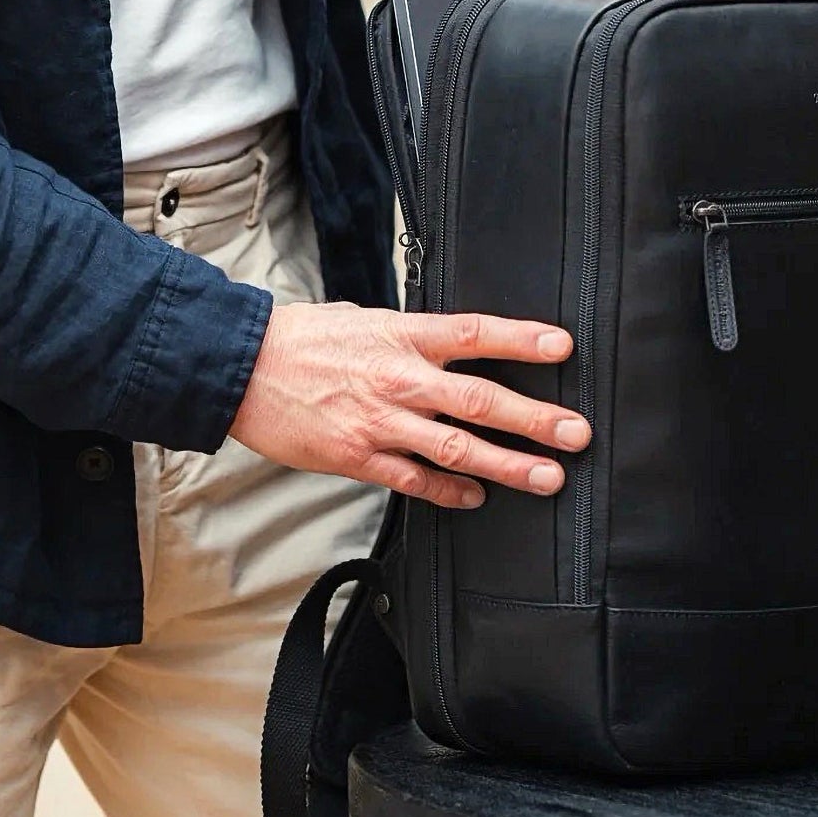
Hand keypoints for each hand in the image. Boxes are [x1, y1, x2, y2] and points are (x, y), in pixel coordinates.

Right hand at [229, 303, 589, 507]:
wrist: (241, 367)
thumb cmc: (305, 338)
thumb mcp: (369, 319)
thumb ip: (416, 336)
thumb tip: (457, 341)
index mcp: (404, 335)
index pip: (474, 332)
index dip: (521, 339)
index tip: (562, 346)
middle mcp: (399, 379)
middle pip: (480, 399)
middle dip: (535, 419)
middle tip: (576, 433)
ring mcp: (380, 422)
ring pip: (456, 447)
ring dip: (507, 464)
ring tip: (547, 477)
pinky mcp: (357, 457)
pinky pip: (413, 480)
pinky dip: (450, 491)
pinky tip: (478, 497)